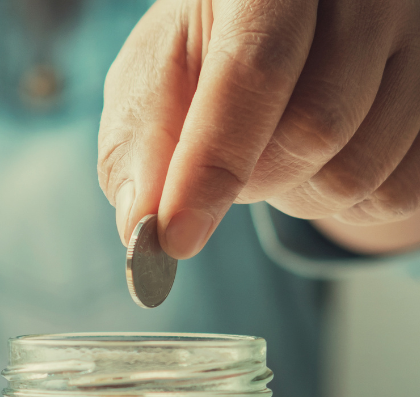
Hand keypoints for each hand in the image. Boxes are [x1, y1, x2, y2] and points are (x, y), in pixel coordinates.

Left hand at [99, 0, 419, 258]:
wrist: (288, 24)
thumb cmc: (208, 48)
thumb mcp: (156, 74)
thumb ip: (140, 143)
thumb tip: (142, 225)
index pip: (255, 70)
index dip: (211, 164)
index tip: (174, 237)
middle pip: (315, 128)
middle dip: (250, 180)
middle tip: (224, 165)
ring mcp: (419, 39)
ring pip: (360, 171)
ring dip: (294, 196)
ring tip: (270, 153)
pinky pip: (399, 193)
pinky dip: (342, 207)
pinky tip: (317, 165)